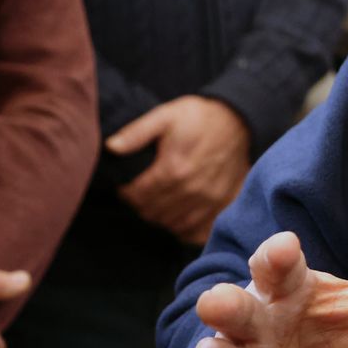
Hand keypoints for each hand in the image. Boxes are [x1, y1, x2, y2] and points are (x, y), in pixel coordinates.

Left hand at [111, 95, 250, 243]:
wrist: (237, 120)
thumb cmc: (198, 117)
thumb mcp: (165, 116)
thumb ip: (136, 133)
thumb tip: (110, 148)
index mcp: (173, 169)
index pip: (137, 196)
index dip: (126, 192)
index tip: (126, 185)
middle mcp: (191, 190)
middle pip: (151, 212)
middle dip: (140, 204)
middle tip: (141, 192)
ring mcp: (209, 201)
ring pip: (171, 224)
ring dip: (159, 216)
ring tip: (158, 200)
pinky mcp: (221, 205)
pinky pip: (194, 231)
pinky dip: (181, 227)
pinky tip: (177, 212)